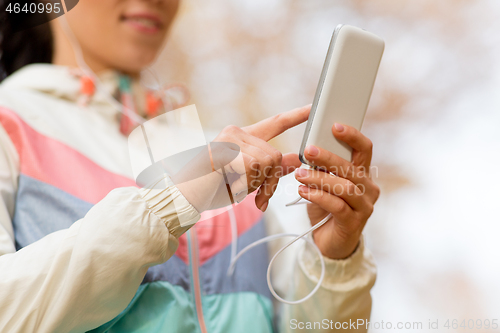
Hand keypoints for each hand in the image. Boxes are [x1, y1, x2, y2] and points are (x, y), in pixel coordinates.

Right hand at [178, 105, 308, 212]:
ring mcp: (229, 139)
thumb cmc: (214, 187)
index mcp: (242, 138)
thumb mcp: (248, 178)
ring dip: (257, 185)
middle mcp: (236, 133)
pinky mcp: (224, 149)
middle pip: (275, 155)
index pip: (275, 123)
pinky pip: (253, 167)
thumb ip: (271, 168)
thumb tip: (297, 160)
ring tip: (237, 188)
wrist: (186, 197)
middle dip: (271, 182)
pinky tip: (229, 184)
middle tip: (259, 198)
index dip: (296, 116)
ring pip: (267, 162)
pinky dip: (246, 183)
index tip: (313, 107)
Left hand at [295, 123, 379, 258]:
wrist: (329, 242)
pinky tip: (303, 191)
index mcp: (363, 174)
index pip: (364, 149)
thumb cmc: (326, 208)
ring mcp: (364, 207)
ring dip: (319, 178)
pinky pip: (337, 206)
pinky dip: (318, 196)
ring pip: (344, 187)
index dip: (352, 135)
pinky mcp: (353, 223)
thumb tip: (311, 148)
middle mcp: (368, 188)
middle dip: (328, 157)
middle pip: (351, 167)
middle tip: (308, 150)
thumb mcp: (324, 184)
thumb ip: (323, 168)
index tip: (334, 125)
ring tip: (299, 175)